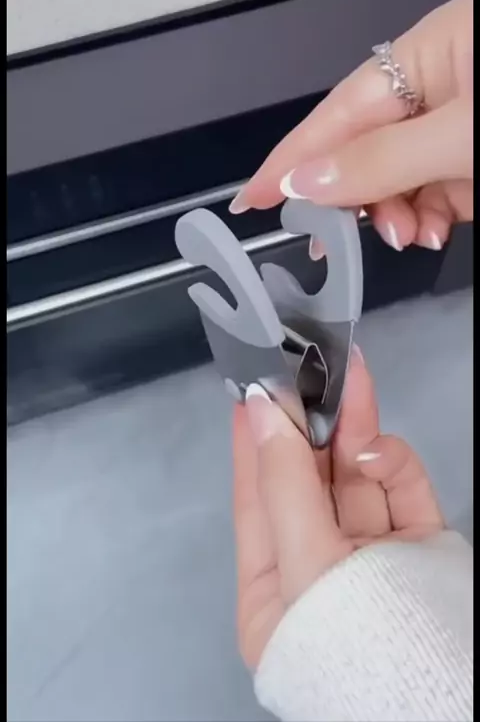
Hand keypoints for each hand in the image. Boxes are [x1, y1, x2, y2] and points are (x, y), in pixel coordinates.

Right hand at [230, 0, 472, 252]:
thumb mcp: (459, 134)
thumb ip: (383, 160)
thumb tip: (304, 180)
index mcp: (426, 56)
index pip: (337, 115)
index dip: (290, 160)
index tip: (249, 199)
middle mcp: (438, 89)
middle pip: (367, 151)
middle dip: (355, 198)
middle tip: (342, 238)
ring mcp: (459, 128)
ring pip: (401, 181)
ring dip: (395, 217)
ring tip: (410, 236)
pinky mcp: (476, 160)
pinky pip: (437, 195)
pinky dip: (429, 220)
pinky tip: (434, 232)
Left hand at [233, 349, 443, 669]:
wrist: (448, 691)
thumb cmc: (351, 635)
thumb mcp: (303, 563)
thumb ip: (284, 484)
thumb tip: (259, 412)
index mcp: (275, 594)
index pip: (257, 505)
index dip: (254, 446)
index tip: (251, 392)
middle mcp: (320, 573)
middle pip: (309, 486)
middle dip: (309, 427)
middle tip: (305, 372)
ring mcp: (372, 560)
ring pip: (356, 481)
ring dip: (352, 429)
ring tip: (349, 376)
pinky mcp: (419, 547)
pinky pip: (401, 493)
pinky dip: (390, 464)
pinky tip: (376, 447)